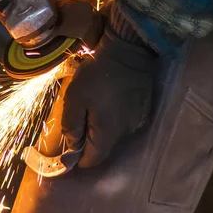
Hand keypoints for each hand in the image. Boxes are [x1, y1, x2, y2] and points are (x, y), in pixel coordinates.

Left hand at [61, 27, 155, 167]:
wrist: (128, 52)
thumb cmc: (97, 75)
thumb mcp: (74, 99)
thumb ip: (71, 126)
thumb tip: (71, 147)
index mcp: (108, 134)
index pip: (93, 160)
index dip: (79, 158)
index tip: (69, 148)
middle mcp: (126, 133)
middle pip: (103, 148)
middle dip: (89, 140)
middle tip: (78, 119)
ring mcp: (137, 121)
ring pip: (113, 135)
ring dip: (101, 127)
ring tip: (93, 106)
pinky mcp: (143, 110)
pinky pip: (123, 122)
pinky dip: (113, 117)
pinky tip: (108, 100)